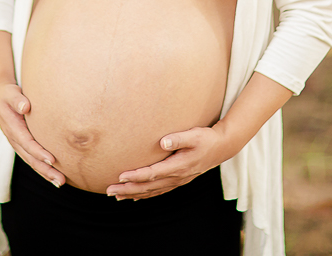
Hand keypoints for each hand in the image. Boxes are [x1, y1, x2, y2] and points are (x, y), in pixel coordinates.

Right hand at [0, 83, 65, 187]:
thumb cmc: (8, 94)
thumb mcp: (10, 93)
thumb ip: (17, 99)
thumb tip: (25, 107)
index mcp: (12, 127)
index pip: (26, 142)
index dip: (38, 152)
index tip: (52, 160)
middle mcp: (14, 139)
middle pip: (30, 158)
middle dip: (45, 170)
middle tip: (60, 179)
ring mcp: (17, 144)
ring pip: (31, 161)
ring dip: (45, 173)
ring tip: (60, 182)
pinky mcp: (22, 145)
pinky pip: (32, 159)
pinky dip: (42, 168)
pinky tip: (54, 175)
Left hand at [105, 126, 229, 200]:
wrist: (221, 148)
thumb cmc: (206, 139)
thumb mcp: (195, 135)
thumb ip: (179, 138)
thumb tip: (163, 141)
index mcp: (178, 166)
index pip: (152, 174)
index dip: (136, 176)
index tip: (120, 176)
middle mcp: (176, 177)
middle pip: (148, 187)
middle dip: (128, 189)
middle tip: (110, 190)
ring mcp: (177, 181)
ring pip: (152, 191)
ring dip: (134, 194)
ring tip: (117, 196)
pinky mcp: (178, 180)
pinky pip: (159, 191)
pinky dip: (145, 195)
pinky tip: (135, 197)